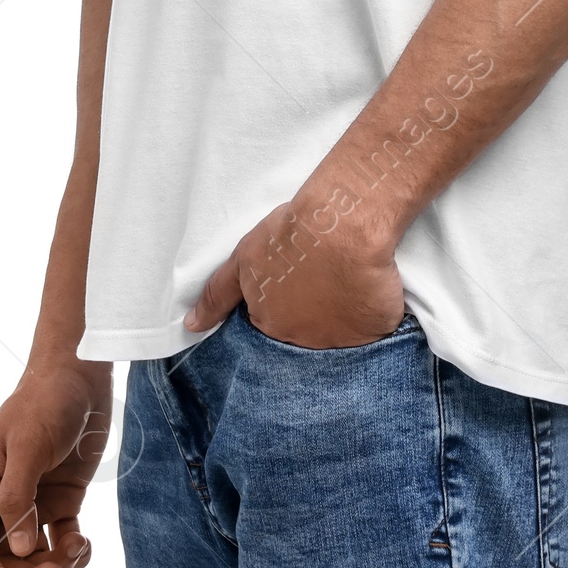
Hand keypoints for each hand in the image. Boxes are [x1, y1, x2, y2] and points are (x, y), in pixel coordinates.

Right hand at [0, 360, 111, 567]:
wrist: (82, 374)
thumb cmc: (47, 401)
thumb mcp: (28, 445)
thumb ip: (18, 498)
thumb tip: (18, 551)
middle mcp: (3, 499)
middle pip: (5, 557)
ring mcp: (34, 501)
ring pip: (33, 555)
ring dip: (52, 565)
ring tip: (76, 551)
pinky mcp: (62, 499)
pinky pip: (61, 540)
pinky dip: (73, 552)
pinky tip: (85, 545)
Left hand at [184, 194, 404, 347]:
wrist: (343, 225)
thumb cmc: (290, 236)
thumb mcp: (244, 259)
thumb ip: (217, 295)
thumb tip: (191, 327)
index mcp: (272, 325)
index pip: (274, 325)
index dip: (285, 302)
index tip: (295, 281)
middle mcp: (305, 342)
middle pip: (308, 334)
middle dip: (313, 314)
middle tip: (321, 280)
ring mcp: (342, 340)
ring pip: (341, 335)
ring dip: (343, 315)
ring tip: (346, 281)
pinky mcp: (376, 330)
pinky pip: (374, 328)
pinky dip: (373, 312)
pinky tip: (370, 286)